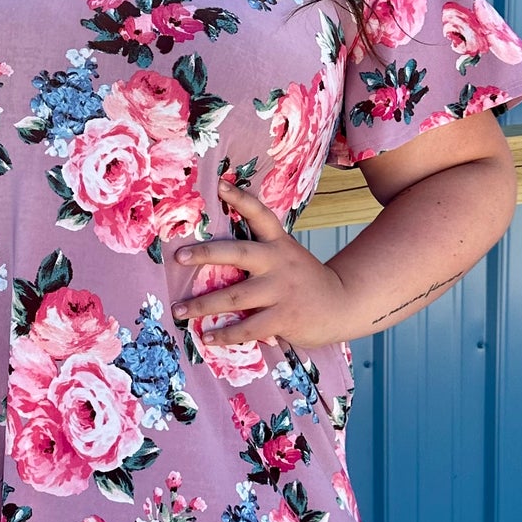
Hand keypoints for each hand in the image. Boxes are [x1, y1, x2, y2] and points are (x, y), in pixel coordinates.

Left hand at [170, 179, 350, 348]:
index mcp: (279, 244)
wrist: (343, 304)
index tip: (219, 184)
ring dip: (203, 305)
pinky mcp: (284, 317)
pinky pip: (248, 327)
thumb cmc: (305, 282)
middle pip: (238, 253)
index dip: (240, 198)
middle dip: (205, 254)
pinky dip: (225, 334)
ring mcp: (281, 290)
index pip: (260, 214)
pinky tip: (206, 337)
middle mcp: (278, 262)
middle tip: (179, 257)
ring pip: (235, 296)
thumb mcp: (288, 257)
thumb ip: (261, 254)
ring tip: (179, 310)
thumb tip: (216, 257)